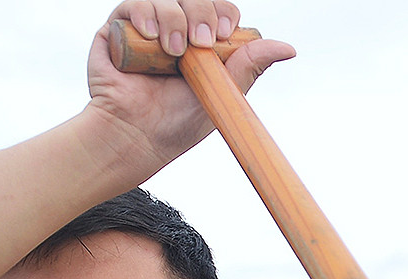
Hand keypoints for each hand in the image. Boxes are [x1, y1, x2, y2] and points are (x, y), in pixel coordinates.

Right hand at [85, 3, 294, 178]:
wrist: (136, 136)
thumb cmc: (176, 123)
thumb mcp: (222, 93)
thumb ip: (249, 65)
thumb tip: (288, 48)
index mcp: (202, 43)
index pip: (218, 9)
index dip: (222, 13)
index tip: (223, 33)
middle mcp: (176, 30)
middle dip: (201, 14)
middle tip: (201, 44)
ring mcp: (148, 27)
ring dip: (174, 18)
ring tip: (173, 51)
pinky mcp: (119, 28)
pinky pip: (134, 3)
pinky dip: (144, 12)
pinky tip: (151, 34)